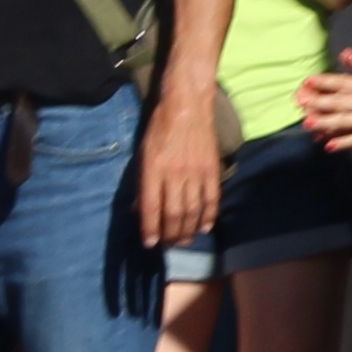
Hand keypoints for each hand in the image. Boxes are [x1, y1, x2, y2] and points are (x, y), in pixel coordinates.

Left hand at [134, 100, 223, 251]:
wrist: (187, 106)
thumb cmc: (159, 129)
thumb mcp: (142, 154)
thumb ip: (142, 183)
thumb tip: (139, 211)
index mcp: (154, 169)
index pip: (152, 207)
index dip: (151, 228)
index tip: (150, 244)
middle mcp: (175, 173)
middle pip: (174, 213)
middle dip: (171, 234)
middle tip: (169, 245)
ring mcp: (196, 172)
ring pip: (193, 210)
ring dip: (188, 230)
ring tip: (184, 240)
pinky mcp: (212, 169)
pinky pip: (212, 198)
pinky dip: (209, 216)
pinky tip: (204, 227)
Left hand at [293, 46, 351, 145]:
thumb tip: (346, 54)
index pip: (343, 83)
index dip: (325, 82)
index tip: (307, 81)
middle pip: (339, 102)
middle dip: (317, 102)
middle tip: (298, 102)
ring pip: (345, 121)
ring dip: (325, 122)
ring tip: (306, 123)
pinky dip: (344, 142)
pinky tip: (328, 146)